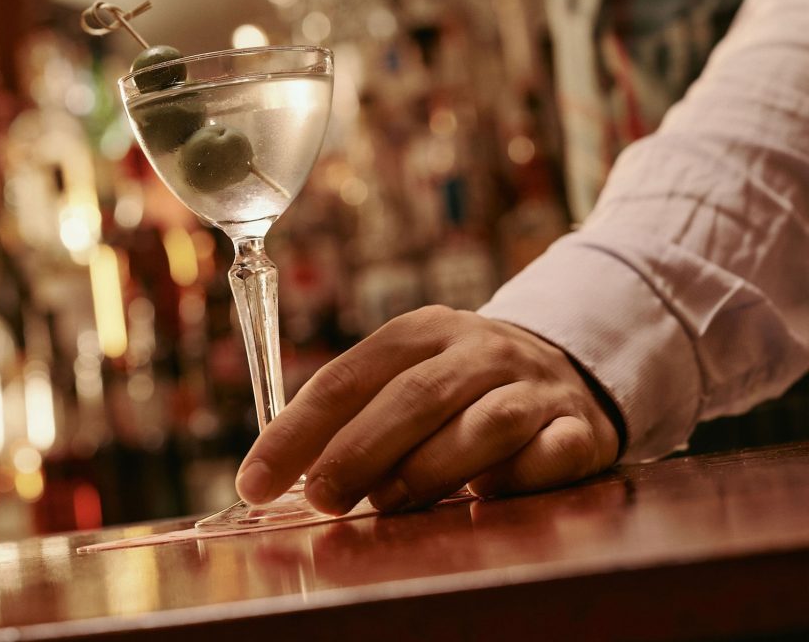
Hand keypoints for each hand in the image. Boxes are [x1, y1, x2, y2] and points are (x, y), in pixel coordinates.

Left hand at [235, 306, 620, 514]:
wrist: (565, 366)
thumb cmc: (460, 385)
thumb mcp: (407, 374)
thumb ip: (354, 412)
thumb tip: (283, 472)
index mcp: (422, 331)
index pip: (346, 377)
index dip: (296, 431)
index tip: (255, 481)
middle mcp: (479, 349)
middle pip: (413, 397)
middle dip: (358, 451)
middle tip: (321, 499)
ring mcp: (534, 385)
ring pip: (483, 425)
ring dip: (428, 470)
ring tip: (386, 504)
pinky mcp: (580, 426)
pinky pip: (550, 454)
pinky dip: (515, 479)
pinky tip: (484, 497)